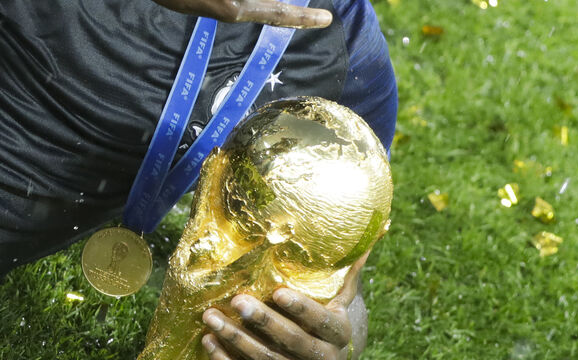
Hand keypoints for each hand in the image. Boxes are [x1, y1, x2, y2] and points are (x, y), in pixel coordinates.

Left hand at [198, 254, 366, 359]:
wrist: (332, 356)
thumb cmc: (331, 316)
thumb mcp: (343, 297)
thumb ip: (347, 270)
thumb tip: (369, 229)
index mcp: (339, 332)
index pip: (320, 320)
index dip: (301, 308)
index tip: (278, 292)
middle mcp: (324, 357)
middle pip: (292, 342)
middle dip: (263, 322)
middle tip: (237, 301)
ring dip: (236, 341)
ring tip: (210, 318)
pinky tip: (208, 342)